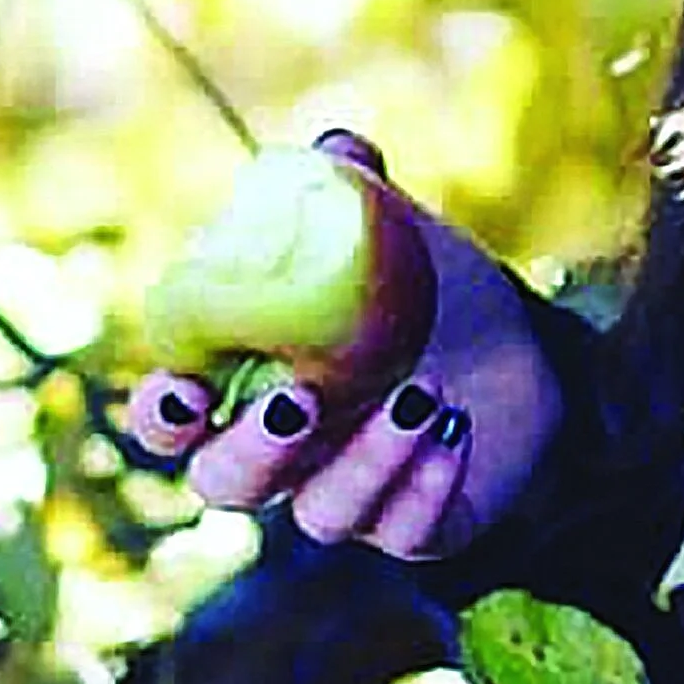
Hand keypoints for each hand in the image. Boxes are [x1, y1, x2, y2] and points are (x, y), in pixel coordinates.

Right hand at [125, 131, 563, 560]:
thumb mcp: (390, 230)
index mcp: (246, 384)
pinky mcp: (410, 530)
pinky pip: (401, 534)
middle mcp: (282, 456)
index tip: (185, 391)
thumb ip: (350, 186)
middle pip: (226, 484)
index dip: (163, 415)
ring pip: (321, 516)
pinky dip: (423, 485)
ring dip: (365, 458)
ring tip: (421, 391)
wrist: (521, 344)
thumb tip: (336, 149)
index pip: (171, 420)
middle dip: (254, 451)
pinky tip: (454, 429)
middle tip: (301, 399)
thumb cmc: (424, 287)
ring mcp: (343, 499)